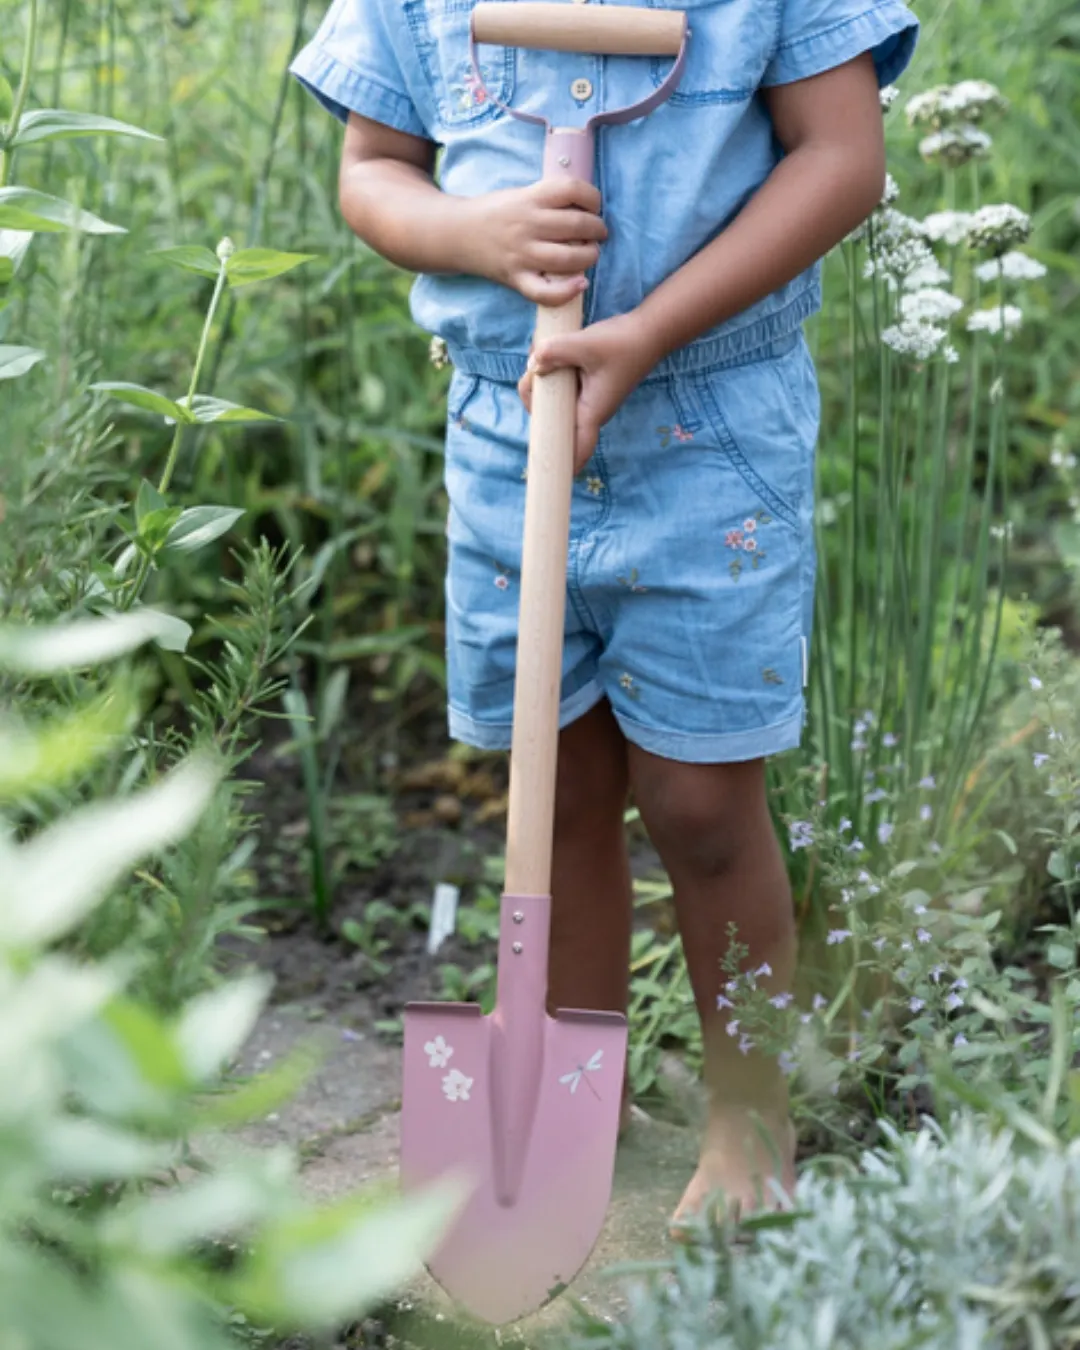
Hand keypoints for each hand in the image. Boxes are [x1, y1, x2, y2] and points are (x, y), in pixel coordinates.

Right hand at [471, 178, 606, 305]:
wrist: (457, 234)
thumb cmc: (496, 213)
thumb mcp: (521, 194)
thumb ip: (549, 199)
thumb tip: (587, 208)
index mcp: (530, 198)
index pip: (573, 189)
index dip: (593, 198)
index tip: (594, 206)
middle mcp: (527, 225)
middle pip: (578, 225)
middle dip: (598, 229)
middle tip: (598, 233)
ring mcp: (522, 254)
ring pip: (569, 258)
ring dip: (590, 256)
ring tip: (590, 253)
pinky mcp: (516, 278)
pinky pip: (545, 292)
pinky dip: (567, 291)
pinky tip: (580, 284)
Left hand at [518, 312, 662, 472]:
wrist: (648, 331)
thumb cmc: (624, 343)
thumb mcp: (587, 344)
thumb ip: (555, 352)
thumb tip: (533, 364)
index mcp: (592, 411)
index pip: (578, 449)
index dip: (563, 464)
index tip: (548, 474)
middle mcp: (588, 410)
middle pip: (553, 421)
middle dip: (535, 401)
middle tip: (532, 376)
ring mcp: (585, 397)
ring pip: (553, 400)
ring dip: (542, 381)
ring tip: (543, 355)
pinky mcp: (584, 383)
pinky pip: (560, 384)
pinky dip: (551, 370)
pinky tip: (551, 351)